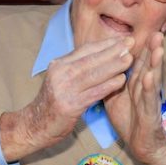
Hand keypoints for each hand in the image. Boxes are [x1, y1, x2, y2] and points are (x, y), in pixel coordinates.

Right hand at [2, 37, 132, 158]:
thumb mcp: (61, 79)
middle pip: (90, 59)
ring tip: (129, 59)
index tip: (122, 39)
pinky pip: (93, 93)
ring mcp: (64, 89)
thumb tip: (102, 55)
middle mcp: (60, 73)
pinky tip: (121, 80)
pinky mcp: (70, 106)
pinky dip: (109, 85)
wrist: (35, 125)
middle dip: (112, 50)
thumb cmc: (53, 102)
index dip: (105, 44)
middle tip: (131, 43)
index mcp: (58, 64)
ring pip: (93, 74)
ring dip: (114, 65)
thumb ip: (77, 67)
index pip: (85, 49)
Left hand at [103, 34, 165, 164]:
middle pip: (149, 64)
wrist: (141, 144)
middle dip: (152, 48)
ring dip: (156, 63)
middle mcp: (145, 88)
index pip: (138, 60)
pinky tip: (148, 76)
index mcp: (137, 82)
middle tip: (156, 31)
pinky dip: (148, 87)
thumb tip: (99, 63)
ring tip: (158, 48)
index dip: (139, 45)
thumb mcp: (116, 95)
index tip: (140, 28)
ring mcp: (149, 100)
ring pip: (153, 78)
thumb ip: (111, 79)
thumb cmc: (130, 118)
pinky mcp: (151, 114)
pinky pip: (149, 99)